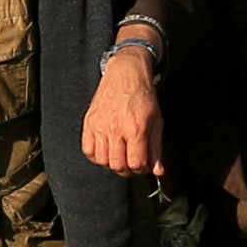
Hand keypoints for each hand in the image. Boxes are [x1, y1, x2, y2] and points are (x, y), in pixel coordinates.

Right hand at [82, 49, 163, 177]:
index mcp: (136, 129)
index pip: (136, 164)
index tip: (143, 165)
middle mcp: (116, 129)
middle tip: (131, 163)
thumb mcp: (157, 122)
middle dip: (127, 169)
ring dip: (112, 163)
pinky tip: (106, 150)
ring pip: (102, 160)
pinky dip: (96, 156)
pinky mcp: (89, 123)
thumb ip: (156, 149)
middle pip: (118, 165)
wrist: (126, 74)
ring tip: (120, 156)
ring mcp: (100, 126)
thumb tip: (158, 171)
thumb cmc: (143, 97)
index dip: (141, 169)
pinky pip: (88, 150)